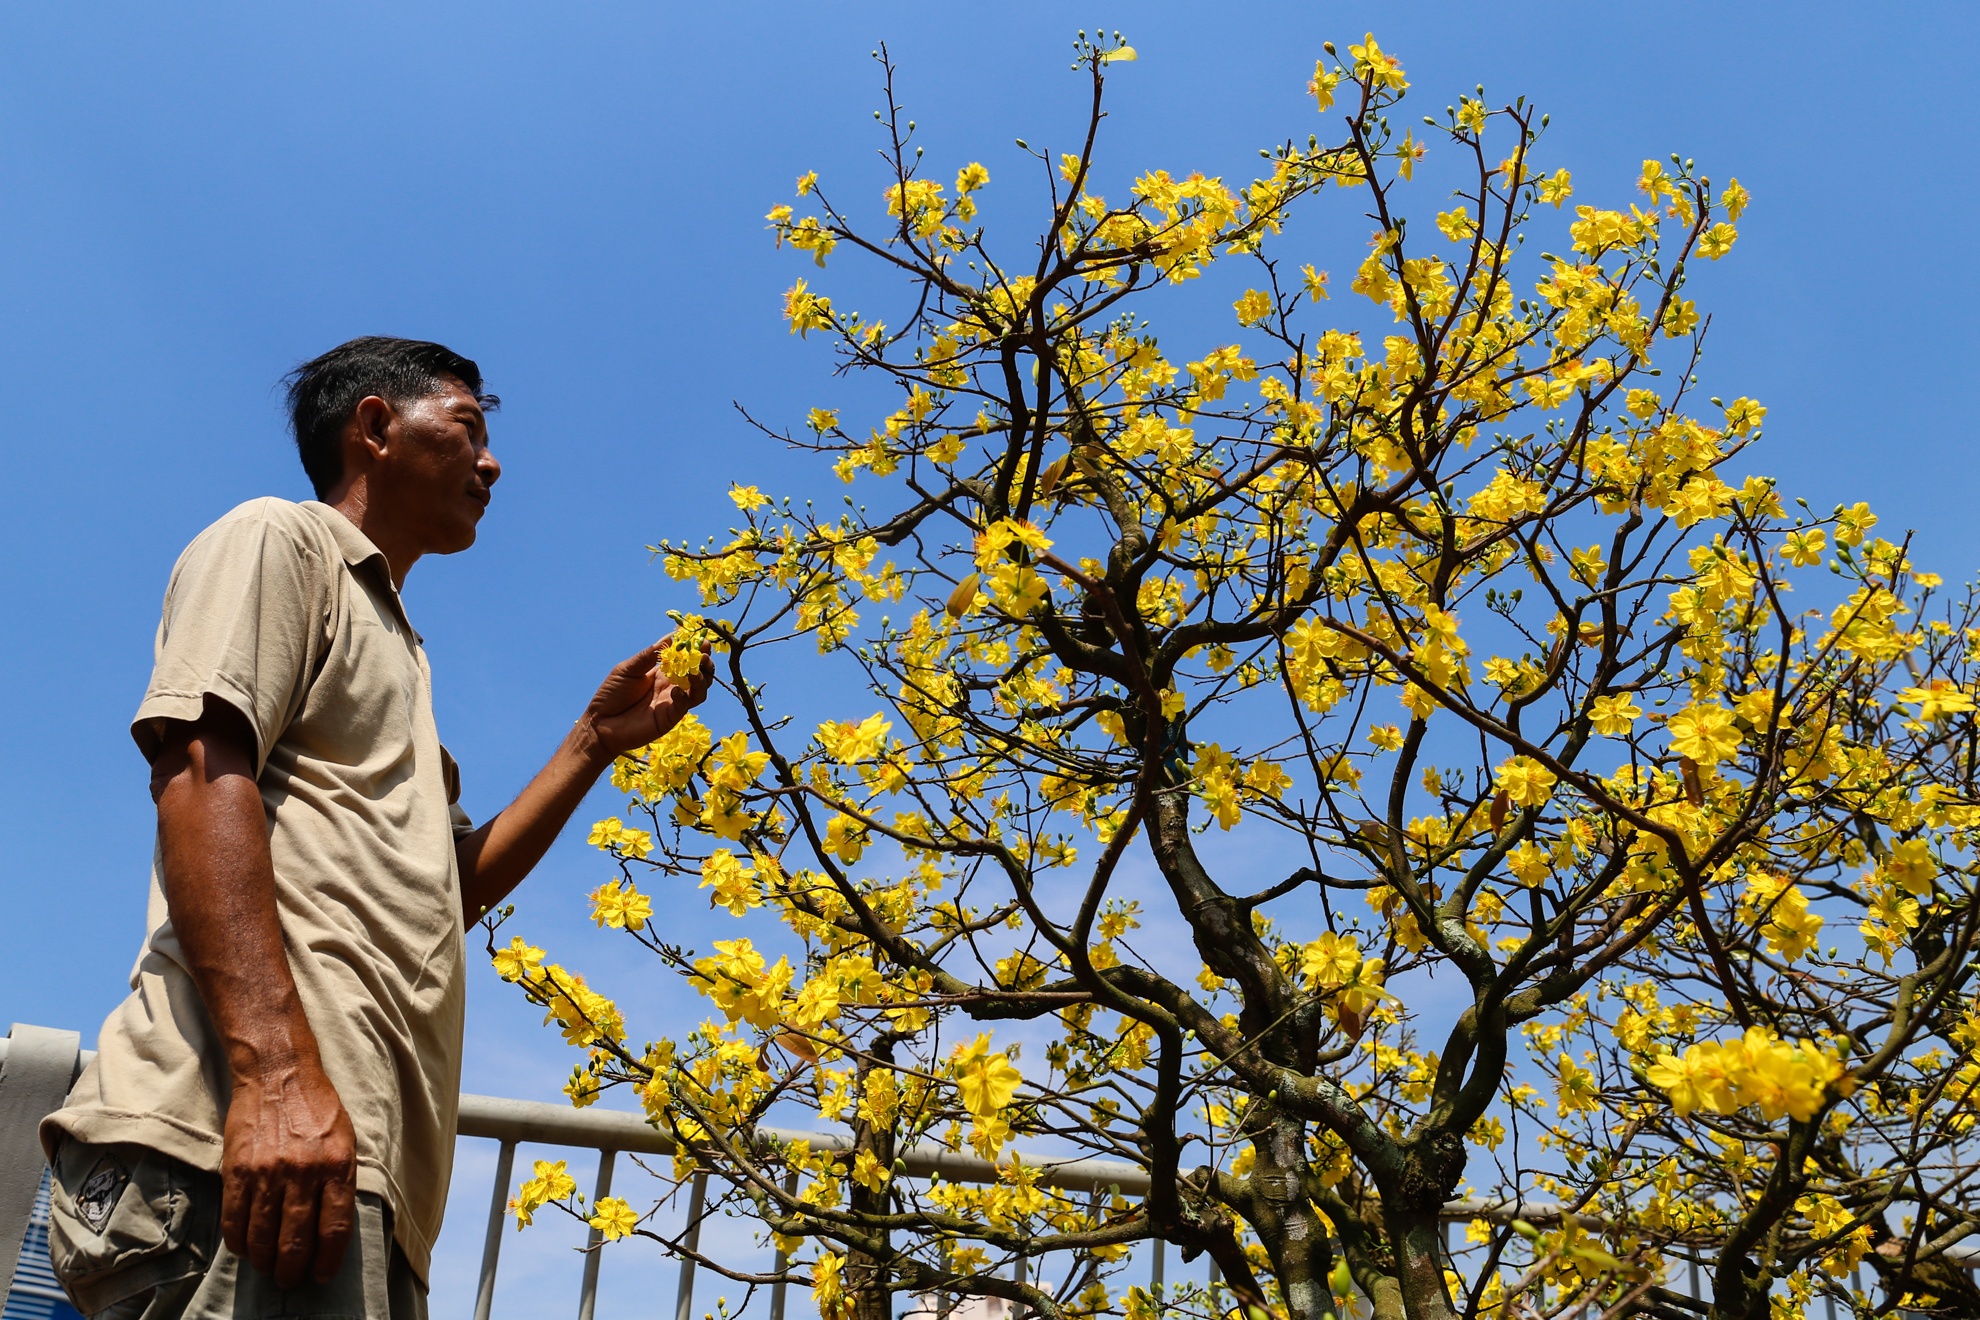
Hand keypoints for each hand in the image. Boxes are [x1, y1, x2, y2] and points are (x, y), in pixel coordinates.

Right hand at [220, 1059, 357, 1287]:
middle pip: (296, 1241)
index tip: (321, 1277)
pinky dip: (239, 1242)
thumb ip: (340, 1182)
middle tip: (289, 1280)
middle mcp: (304, 1173)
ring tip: (267, 1269)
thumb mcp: (345, 1141)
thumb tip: (331, 1229)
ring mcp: (269, 1172)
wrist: (279, 1074)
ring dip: (264, 1261)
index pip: (334, 1229)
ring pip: (263, 1236)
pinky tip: (244, 1249)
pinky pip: (235, 1219)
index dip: (327, 1261)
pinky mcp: (238, 1170)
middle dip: (292, 1270)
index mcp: (338, 1167)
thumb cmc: (318, 1109)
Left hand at [581, 635, 714, 760]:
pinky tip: (676, 691)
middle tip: (704, 653)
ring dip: (702, 679)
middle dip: (705, 662)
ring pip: (699, 691)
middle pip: (699, 673)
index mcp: (662, 671)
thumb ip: (648, 656)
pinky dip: (684, 697)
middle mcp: (672, 685)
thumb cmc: (612, 694)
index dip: (695, 648)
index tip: (700, 637)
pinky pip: (684, 706)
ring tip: (696, 670)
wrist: (600, 723)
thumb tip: (670, 637)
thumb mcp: (628, 669)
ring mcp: (672, 702)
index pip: (685, 657)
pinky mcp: (669, 718)